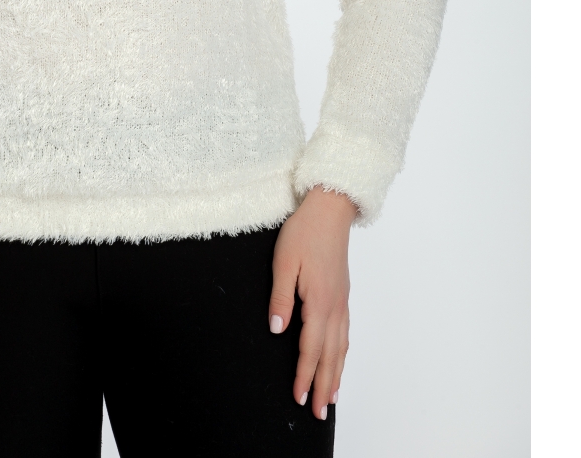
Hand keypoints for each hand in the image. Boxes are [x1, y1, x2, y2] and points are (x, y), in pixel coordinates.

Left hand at [268, 186, 356, 419]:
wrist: (330, 209)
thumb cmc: (304, 232)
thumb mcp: (283, 261)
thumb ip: (280, 297)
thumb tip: (277, 329)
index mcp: (318, 301)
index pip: (310, 348)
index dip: (303, 374)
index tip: (298, 397)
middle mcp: (334, 306)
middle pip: (329, 355)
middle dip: (322, 386)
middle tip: (317, 413)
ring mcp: (342, 301)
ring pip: (341, 347)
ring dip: (335, 374)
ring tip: (331, 398)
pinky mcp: (343, 294)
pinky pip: (345, 333)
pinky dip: (343, 353)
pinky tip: (340, 360)